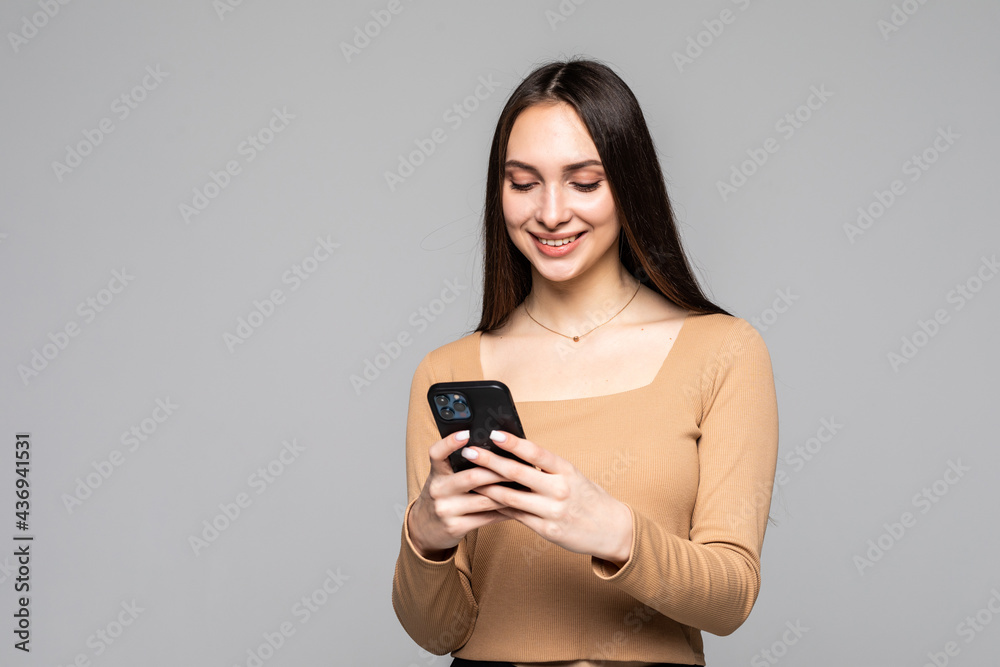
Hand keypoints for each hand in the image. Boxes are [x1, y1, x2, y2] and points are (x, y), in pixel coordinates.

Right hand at [407, 429, 516, 559]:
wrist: (426, 527)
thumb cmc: (444, 494)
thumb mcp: (444, 477)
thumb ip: (461, 465)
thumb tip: (496, 448)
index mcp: (436, 472)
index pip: (437, 453)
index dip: (450, 442)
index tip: (466, 433)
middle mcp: (438, 490)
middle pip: (471, 477)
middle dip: (498, 471)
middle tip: (519, 465)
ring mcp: (446, 510)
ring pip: (484, 499)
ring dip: (508, 492)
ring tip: (525, 485)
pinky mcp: (455, 527)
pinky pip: (487, 517)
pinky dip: (505, 511)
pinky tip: (518, 505)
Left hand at [460, 429, 632, 566]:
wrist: (612, 529)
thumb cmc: (588, 497)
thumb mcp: (573, 476)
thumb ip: (547, 467)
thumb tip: (515, 453)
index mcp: (567, 471)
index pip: (536, 452)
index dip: (513, 442)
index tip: (494, 433)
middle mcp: (560, 489)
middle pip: (518, 473)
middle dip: (490, 461)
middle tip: (470, 451)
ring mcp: (552, 511)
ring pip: (511, 497)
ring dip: (487, 486)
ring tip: (469, 476)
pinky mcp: (547, 530)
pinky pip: (516, 516)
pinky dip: (498, 506)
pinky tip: (485, 499)